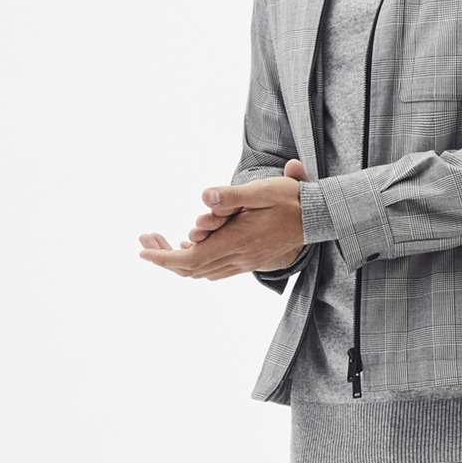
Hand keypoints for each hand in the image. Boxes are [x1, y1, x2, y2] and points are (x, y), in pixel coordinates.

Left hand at [138, 160, 307, 279]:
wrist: (318, 219)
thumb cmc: (291, 201)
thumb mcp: (262, 190)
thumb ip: (231, 195)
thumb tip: (204, 196)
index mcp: (236, 242)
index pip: (190, 259)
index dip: (163, 257)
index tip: (142, 250)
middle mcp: (238, 259)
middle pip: (191, 268)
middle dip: (163, 256)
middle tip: (146, 238)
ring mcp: (244, 263)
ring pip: (201, 271)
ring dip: (178, 259)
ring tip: (161, 240)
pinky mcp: (249, 262)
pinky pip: (215, 269)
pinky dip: (196, 260)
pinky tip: (193, 242)